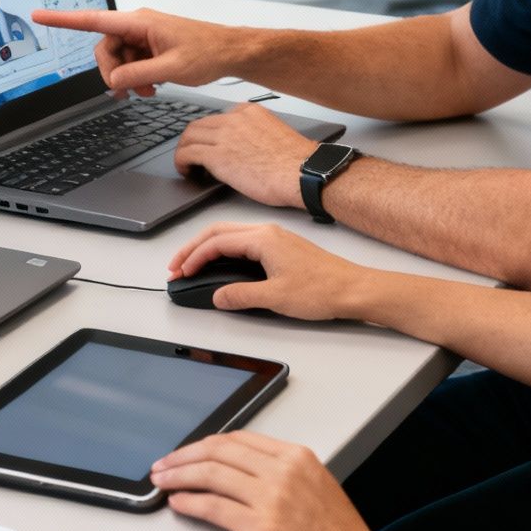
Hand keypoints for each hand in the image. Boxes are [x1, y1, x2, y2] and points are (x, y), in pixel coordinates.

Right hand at [27, 6, 247, 95]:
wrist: (229, 52)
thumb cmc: (207, 52)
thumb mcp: (171, 68)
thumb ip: (139, 74)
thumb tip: (115, 80)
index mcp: (139, 22)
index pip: (93, 19)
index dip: (63, 19)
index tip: (39, 15)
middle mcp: (137, 26)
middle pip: (105, 49)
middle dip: (112, 72)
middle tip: (127, 91)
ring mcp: (143, 36)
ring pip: (117, 59)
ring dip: (127, 78)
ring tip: (146, 91)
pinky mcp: (150, 47)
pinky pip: (131, 62)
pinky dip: (136, 77)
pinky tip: (151, 87)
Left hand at [152, 431, 399, 530]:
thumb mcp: (318, 489)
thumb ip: (285, 475)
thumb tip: (244, 475)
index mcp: (298, 457)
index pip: (239, 439)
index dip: (205, 444)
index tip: (188, 452)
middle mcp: (284, 471)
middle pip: (219, 451)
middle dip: (183, 456)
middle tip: (163, 466)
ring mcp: (273, 498)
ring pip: (211, 475)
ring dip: (178, 476)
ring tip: (162, 482)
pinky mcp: (263, 529)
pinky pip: (214, 508)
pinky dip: (190, 502)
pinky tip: (178, 503)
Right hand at [167, 222, 367, 319]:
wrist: (354, 289)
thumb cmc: (323, 289)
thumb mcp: (275, 297)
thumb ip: (241, 296)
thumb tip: (218, 296)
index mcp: (263, 239)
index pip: (216, 243)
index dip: (193, 258)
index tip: (180, 273)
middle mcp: (267, 232)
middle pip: (218, 232)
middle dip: (193, 249)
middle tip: (176, 267)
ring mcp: (275, 238)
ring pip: (230, 235)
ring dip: (208, 248)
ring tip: (192, 265)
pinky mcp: (282, 247)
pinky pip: (244, 242)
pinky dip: (225, 251)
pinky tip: (221, 264)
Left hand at [172, 103, 315, 208]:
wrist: (303, 174)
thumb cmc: (296, 163)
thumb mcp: (273, 135)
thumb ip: (253, 135)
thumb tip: (242, 149)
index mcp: (249, 112)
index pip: (217, 118)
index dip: (208, 134)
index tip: (208, 146)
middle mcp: (234, 119)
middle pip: (199, 125)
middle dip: (191, 141)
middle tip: (191, 157)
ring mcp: (224, 135)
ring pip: (188, 137)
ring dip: (184, 151)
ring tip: (188, 166)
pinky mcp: (217, 155)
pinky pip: (186, 154)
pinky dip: (181, 163)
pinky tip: (187, 172)